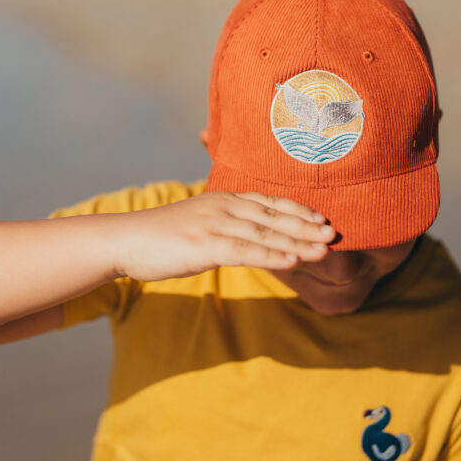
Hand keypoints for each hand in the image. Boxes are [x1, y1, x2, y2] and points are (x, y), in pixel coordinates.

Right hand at [114, 191, 334, 282]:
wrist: (126, 239)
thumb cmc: (160, 235)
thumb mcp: (197, 222)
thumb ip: (222, 224)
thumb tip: (244, 235)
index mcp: (223, 198)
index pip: (268, 201)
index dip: (297, 209)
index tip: (321, 218)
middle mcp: (223, 206)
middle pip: (274, 216)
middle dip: (306, 225)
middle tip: (334, 234)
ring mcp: (215, 224)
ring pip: (266, 234)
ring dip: (298, 242)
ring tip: (324, 249)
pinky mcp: (206, 245)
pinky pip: (246, 251)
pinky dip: (272, 255)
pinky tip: (293, 262)